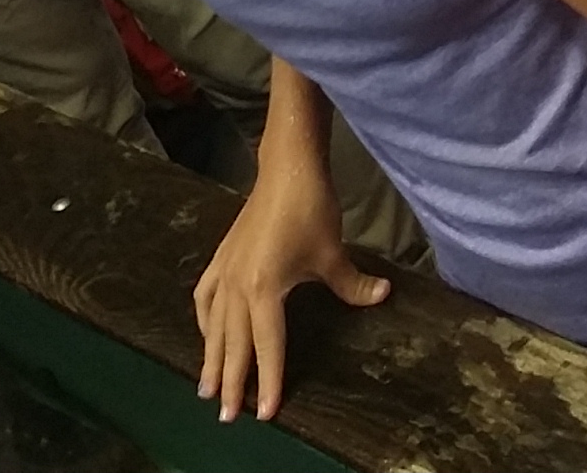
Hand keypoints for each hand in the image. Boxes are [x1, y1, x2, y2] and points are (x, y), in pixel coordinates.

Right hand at [195, 163, 389, 422]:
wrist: (287, 170)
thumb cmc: (311, 210)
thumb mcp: (333, 253)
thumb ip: (353, 283)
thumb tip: (382, 297)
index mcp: (264, 291)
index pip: (267, 346)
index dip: (269, 381)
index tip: (266, 413)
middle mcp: (237, 287)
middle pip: (232, 344)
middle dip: (230, 382)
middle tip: (226, 417)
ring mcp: (225, 272)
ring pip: (214, 326)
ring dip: (210, 358)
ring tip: (206, 388)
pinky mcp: (221, 258)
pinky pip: (205, 298)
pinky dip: (204, 320)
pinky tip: (206, 333)